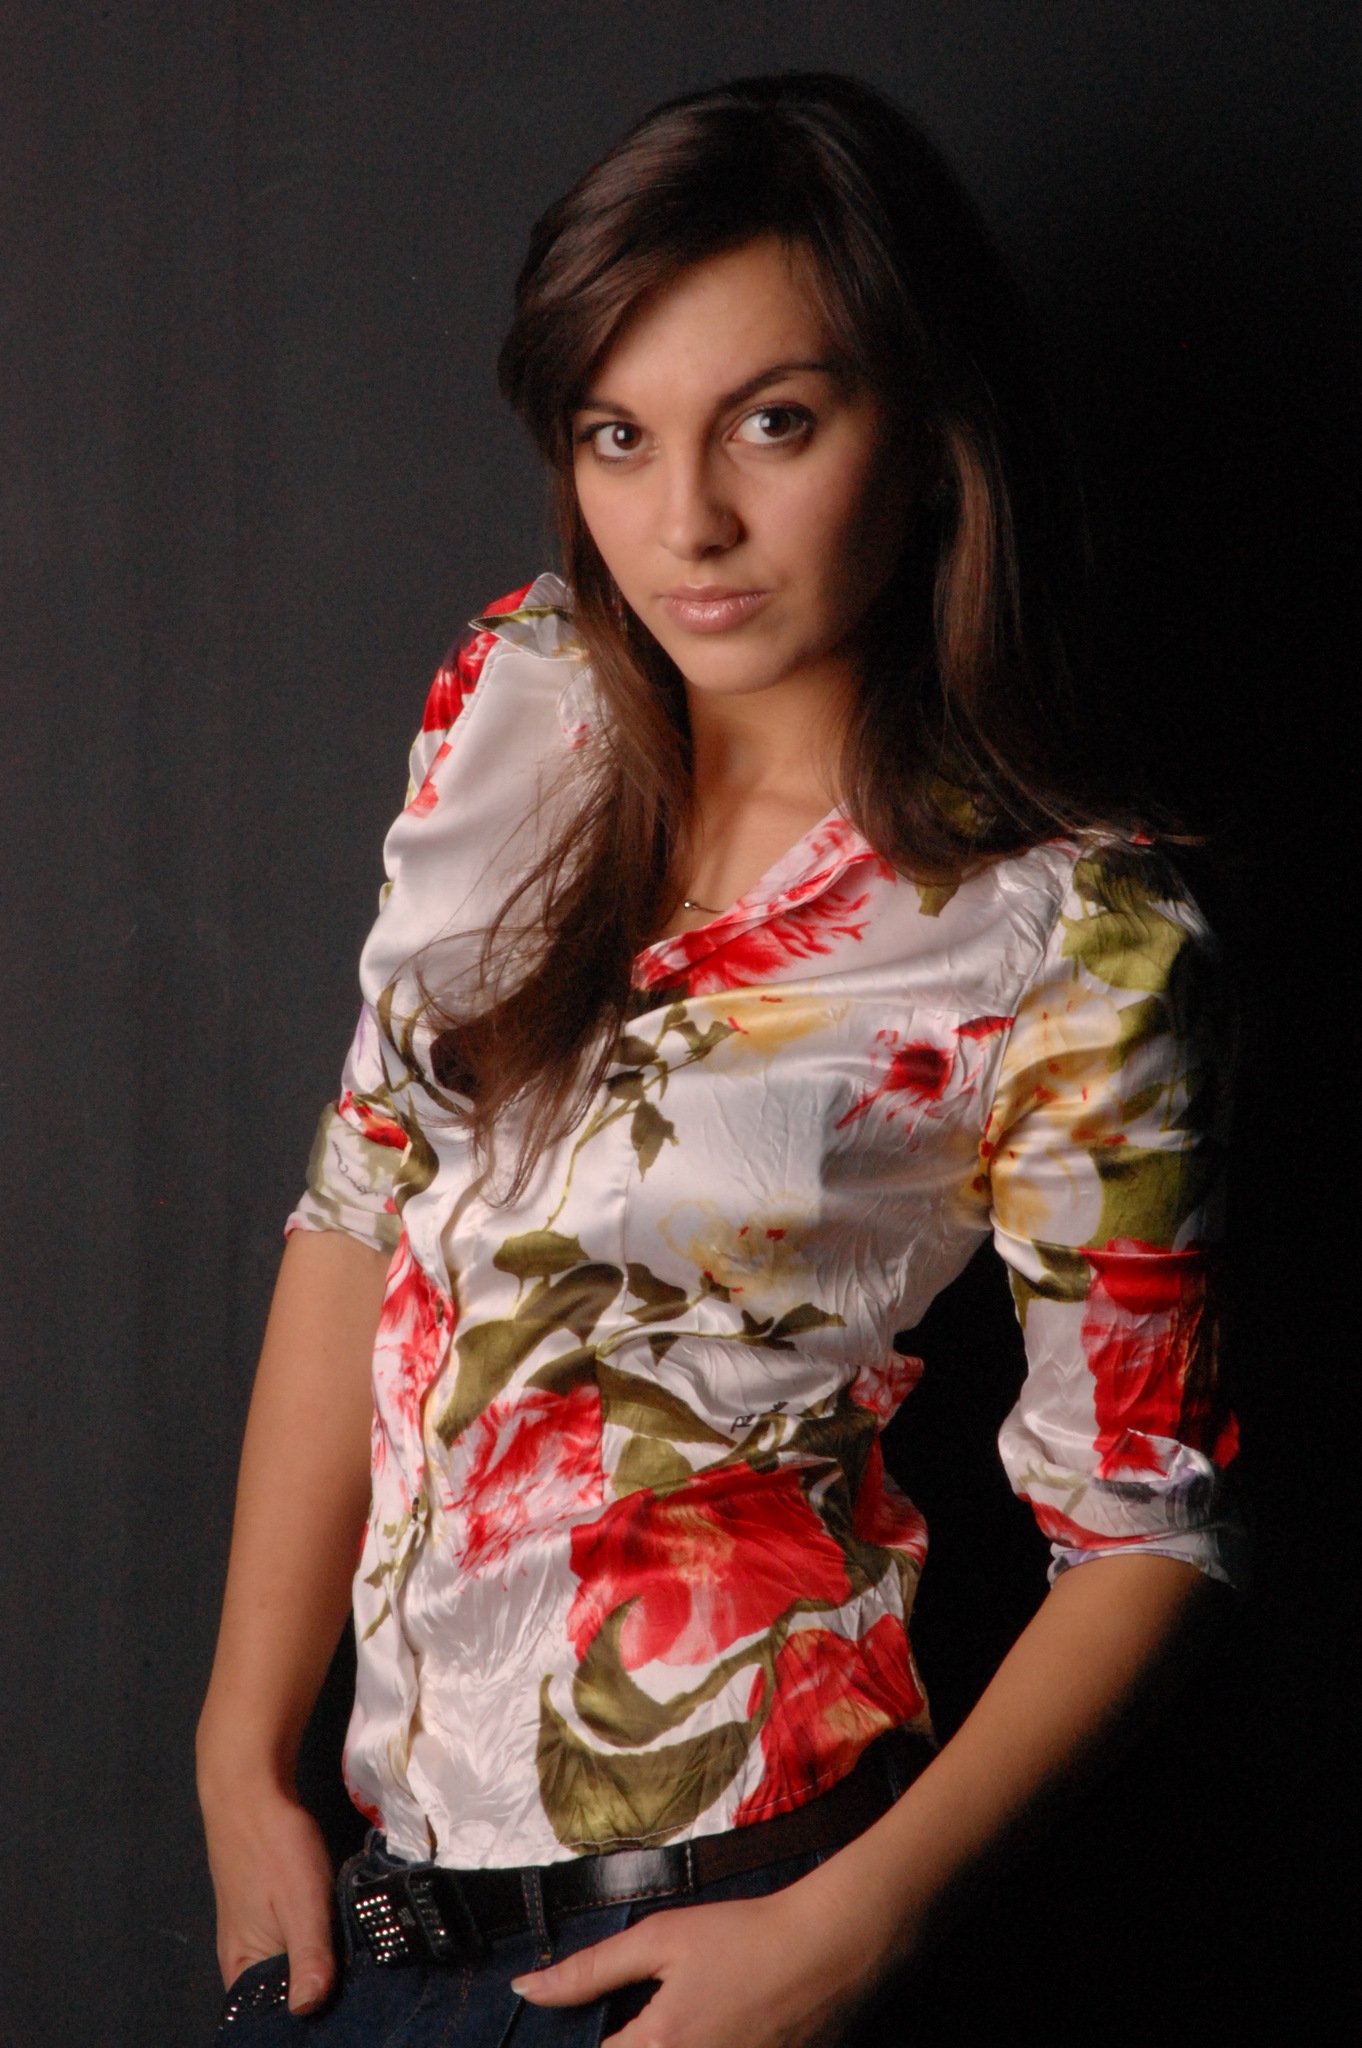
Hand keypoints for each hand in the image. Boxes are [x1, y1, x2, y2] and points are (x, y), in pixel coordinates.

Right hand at [201, 1779, 337, 2014]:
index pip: (275, 2018)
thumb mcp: (300, 1904)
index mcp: (243, 1971)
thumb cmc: (272, 1847)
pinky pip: (294, 1943)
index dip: (310, 2021)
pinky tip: (343, 1936)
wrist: (251, 1789)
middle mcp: (244, 1962)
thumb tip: (310, 2008)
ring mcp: (255, 1937)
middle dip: (320, 1994)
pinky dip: (317, 1943)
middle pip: (284, 1997)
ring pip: (293, 1968)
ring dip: (322, 1967)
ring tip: (360, 1964)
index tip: (349, 2014)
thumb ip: (308, 1957)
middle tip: (363, 1985)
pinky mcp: (267, 1914)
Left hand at [511, 1857, 902, 2047]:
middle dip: (628, 2043)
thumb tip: (526, 1990)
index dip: (584, 2040)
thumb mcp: (661, 1939)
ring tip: (688, 2018)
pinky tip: (715, 2029)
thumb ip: (589, 1971)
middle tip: (656, 2011)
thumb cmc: (744, 1938)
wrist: (831, 1951)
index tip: (603, 2022)